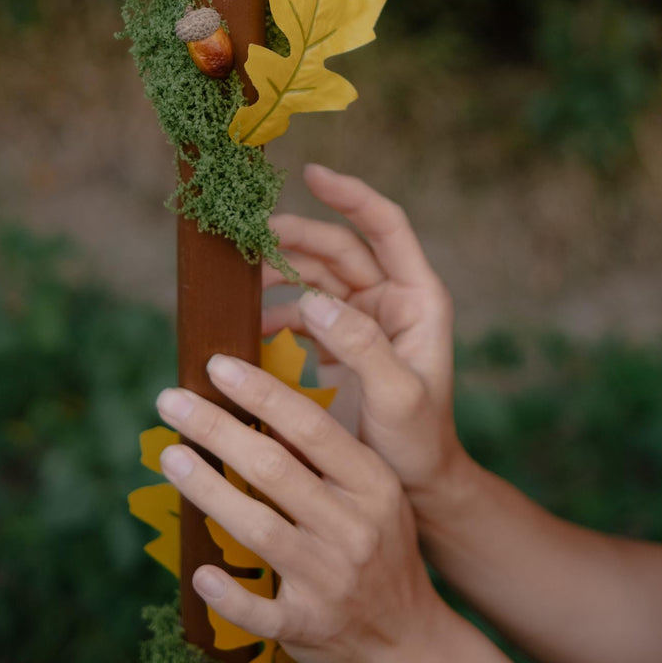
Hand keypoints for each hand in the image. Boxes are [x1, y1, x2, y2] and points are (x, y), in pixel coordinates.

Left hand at [156, 353, 445, 662]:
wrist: (408, 637)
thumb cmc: (379, 547)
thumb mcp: (373, 492)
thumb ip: (327, 456)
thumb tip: (256, 405)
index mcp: (372, 483)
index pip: (310, 426)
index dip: (261, 392)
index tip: (217, 365)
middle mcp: (353, 526)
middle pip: (274, 467)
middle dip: (215, 428)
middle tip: (170, 400)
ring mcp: (331, 578)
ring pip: (258, 527)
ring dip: (207, 489)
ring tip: (170, 457)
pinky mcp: (309, 625)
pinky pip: (260, 610)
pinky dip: (228, 593)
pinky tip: (199, 571)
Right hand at [262, 164, 465, 503]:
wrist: (415, 489)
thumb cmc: (417, 443)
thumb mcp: (397, 397)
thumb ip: (362, 346)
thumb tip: (315, 300)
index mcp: (417, 298)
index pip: (385, 227)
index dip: (352, 195)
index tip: (312, 173)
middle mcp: (391, 300)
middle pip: (339, 248)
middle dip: (297, 236)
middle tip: (251, 235)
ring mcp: (364, 321)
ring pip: (317, 276)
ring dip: (281, 272)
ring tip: (243, 279)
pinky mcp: (341, 344)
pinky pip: (304, 312)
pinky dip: (277, 311)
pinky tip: (252, 323)